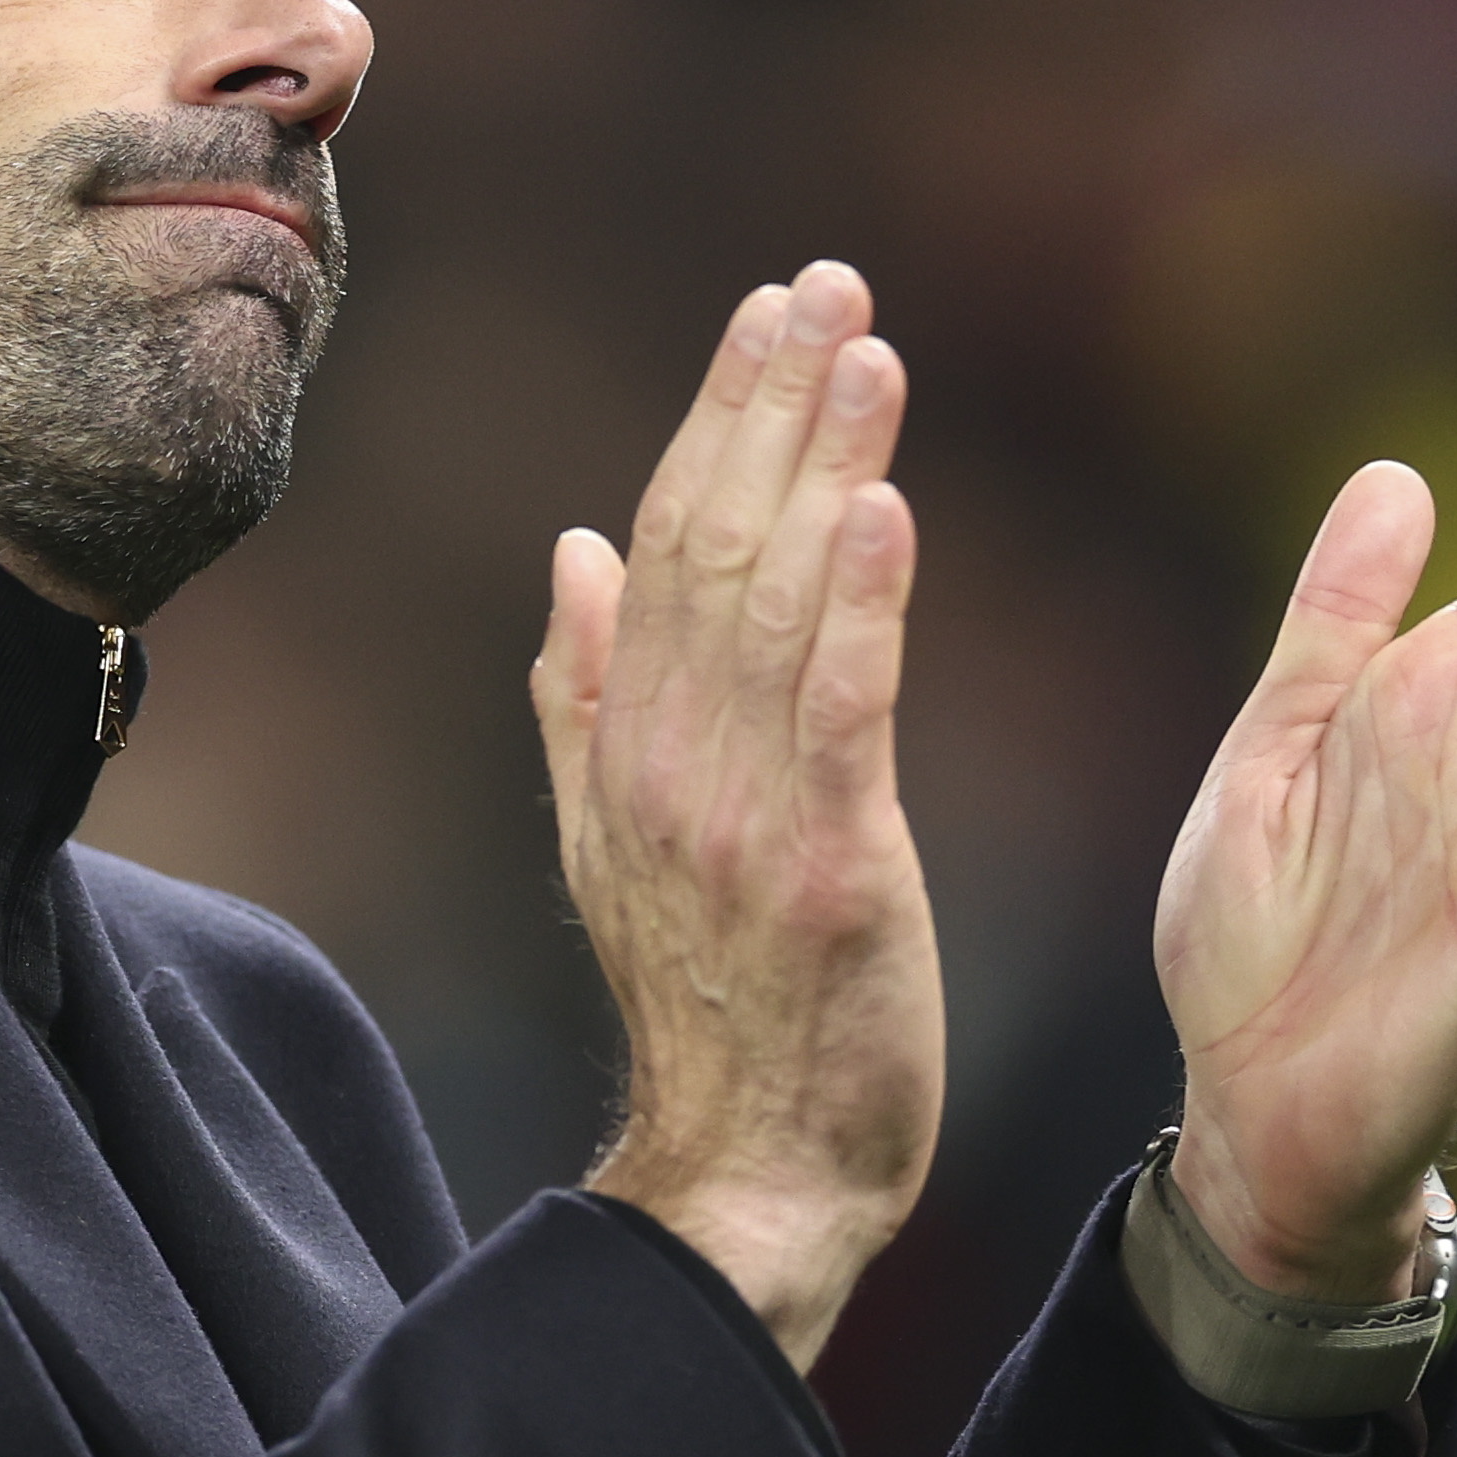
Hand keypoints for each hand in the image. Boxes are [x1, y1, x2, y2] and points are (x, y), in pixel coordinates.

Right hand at [534, 262, 944, 1371]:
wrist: (746, 1172)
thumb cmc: (713, 1008)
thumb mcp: (617, 840)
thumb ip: (585, 693)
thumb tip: (574, 548)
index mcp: (625, 745)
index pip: (666, 543)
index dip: (719, 419)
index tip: (770, 312)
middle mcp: (669, 762)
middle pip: (714, 545)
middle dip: (770, 404)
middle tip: (824, 284)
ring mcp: (742, 815)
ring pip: (776, 604)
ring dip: (823, 464)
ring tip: (866, 350)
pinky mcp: (831, 868)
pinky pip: (840, 713)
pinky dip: (858, 605)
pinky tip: (883, 508)